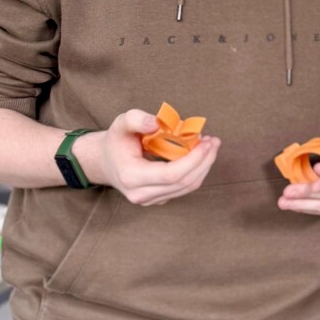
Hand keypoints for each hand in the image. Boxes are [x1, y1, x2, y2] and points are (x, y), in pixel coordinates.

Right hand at [81, 109, 219, 206]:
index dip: (194, 159)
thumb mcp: (120, 123)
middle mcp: (140, 194)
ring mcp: (150, 200)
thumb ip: (136, 119)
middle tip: (214, 141)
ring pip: (187, 187)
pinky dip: (197, 171)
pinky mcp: (159, 199)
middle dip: (204, 161)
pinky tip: (201, 155)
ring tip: (211, 145)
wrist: (105, 162)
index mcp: (131, 177)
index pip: (171, 175)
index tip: (206, 141)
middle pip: (183, 183)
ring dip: (204, 166)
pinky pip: (184, 188)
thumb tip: (157, 122)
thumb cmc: (117, 141)